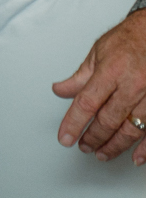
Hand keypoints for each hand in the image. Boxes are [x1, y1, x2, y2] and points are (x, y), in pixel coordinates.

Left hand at [52, 9, 145, 162]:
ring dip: (115, 145)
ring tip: (102, 153)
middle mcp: (132, 85)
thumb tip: (60, 90)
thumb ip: (80, 77)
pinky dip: (145, 148)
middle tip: (83, 146)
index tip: (65, 138)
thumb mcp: (98, 53)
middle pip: (108, 120)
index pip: (87, 103)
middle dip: (93, 137)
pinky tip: (136, 157)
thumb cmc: (129, 40)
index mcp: (111, 71)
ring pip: (131, 129)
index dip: (73, 123)